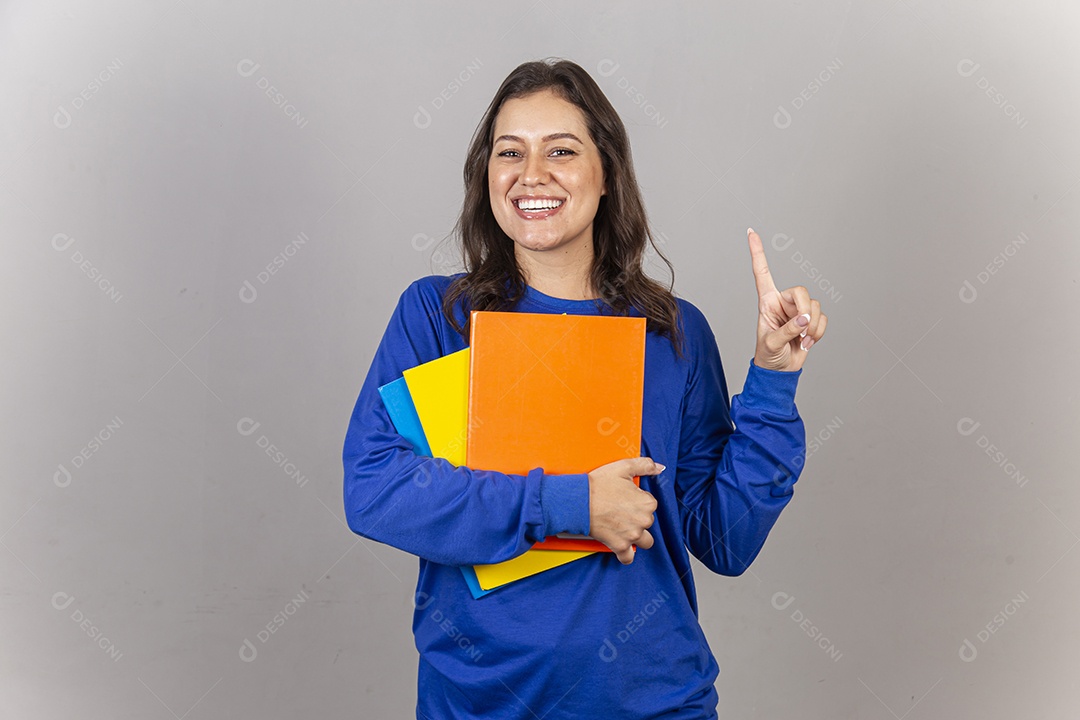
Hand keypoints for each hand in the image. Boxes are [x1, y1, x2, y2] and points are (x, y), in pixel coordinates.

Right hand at [587, 457, 661, 564]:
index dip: (638, 500)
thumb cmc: (598, 484)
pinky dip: (626, 555)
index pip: (651, 504)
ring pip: (644, 541)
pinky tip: (622, 546)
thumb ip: (645, 465)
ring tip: (624, 528)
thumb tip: (660, 468)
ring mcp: (632, 535)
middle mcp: (643, 521)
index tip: (626, 498)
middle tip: (621, 510)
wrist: (578, 500)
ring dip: (637, 536)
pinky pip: (628, 557)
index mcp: (647, 503)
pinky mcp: (619, 546)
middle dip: (637, 517)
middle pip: (648, 522)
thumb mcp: (623, 467)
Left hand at [747, 228, 827, 371]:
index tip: (750, 231)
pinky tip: (808, 342)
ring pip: (815, 306)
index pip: (762, 272)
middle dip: (804, 311)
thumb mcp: (771, 344)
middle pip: (801, 291)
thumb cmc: (768, 356)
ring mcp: (798, 311)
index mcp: (766, 302)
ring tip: (802, 340)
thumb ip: (787, 330)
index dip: (757, 252)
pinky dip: (818, 332)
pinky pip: (823, 318)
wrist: (780, 371)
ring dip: (812, 327)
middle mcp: (782, 302)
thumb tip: (804, 319)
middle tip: (802, 329)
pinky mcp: (811, 320)